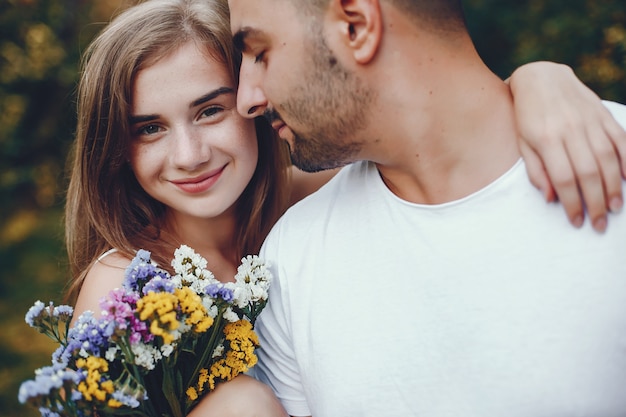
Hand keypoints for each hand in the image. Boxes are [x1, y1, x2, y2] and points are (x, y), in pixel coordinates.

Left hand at [509, 61, 625, 231]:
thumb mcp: (521, 143)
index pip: (564, 179)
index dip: (573, 203)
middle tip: (599, 224)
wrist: (540, 77)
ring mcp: (589, 120)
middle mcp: (570, 130)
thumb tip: (552, 198)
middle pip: (589, 173)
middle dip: (596, 202)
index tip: (577, 221)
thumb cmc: (525, 116)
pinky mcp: (602, 113)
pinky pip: (620, 138)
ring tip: (615, 207)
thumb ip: (536, 170)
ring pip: (608, 158)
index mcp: (546, 139)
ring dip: (615, 186)